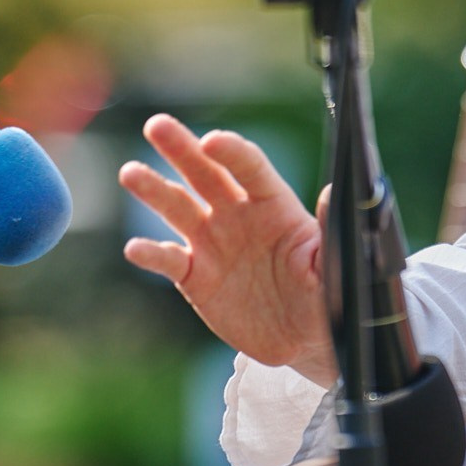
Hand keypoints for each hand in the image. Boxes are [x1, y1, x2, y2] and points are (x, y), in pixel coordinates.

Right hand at [121, 116, 334, 384]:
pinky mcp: (194, 276)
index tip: (211, 141)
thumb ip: (329, 230)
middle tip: (156, 125)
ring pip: (178, 208)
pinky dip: (151, 254)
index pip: (249, 167)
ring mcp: (212, 244)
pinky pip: (168, 260)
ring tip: (130, 172)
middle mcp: (237, 215)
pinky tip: (135, 249)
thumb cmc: (327, 296)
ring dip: (154, 190)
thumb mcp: (333, 266)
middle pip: (205, 174)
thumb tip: (334, 192)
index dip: (231, 152)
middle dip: (181, 149)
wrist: (302, 340)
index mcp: (274, 205)